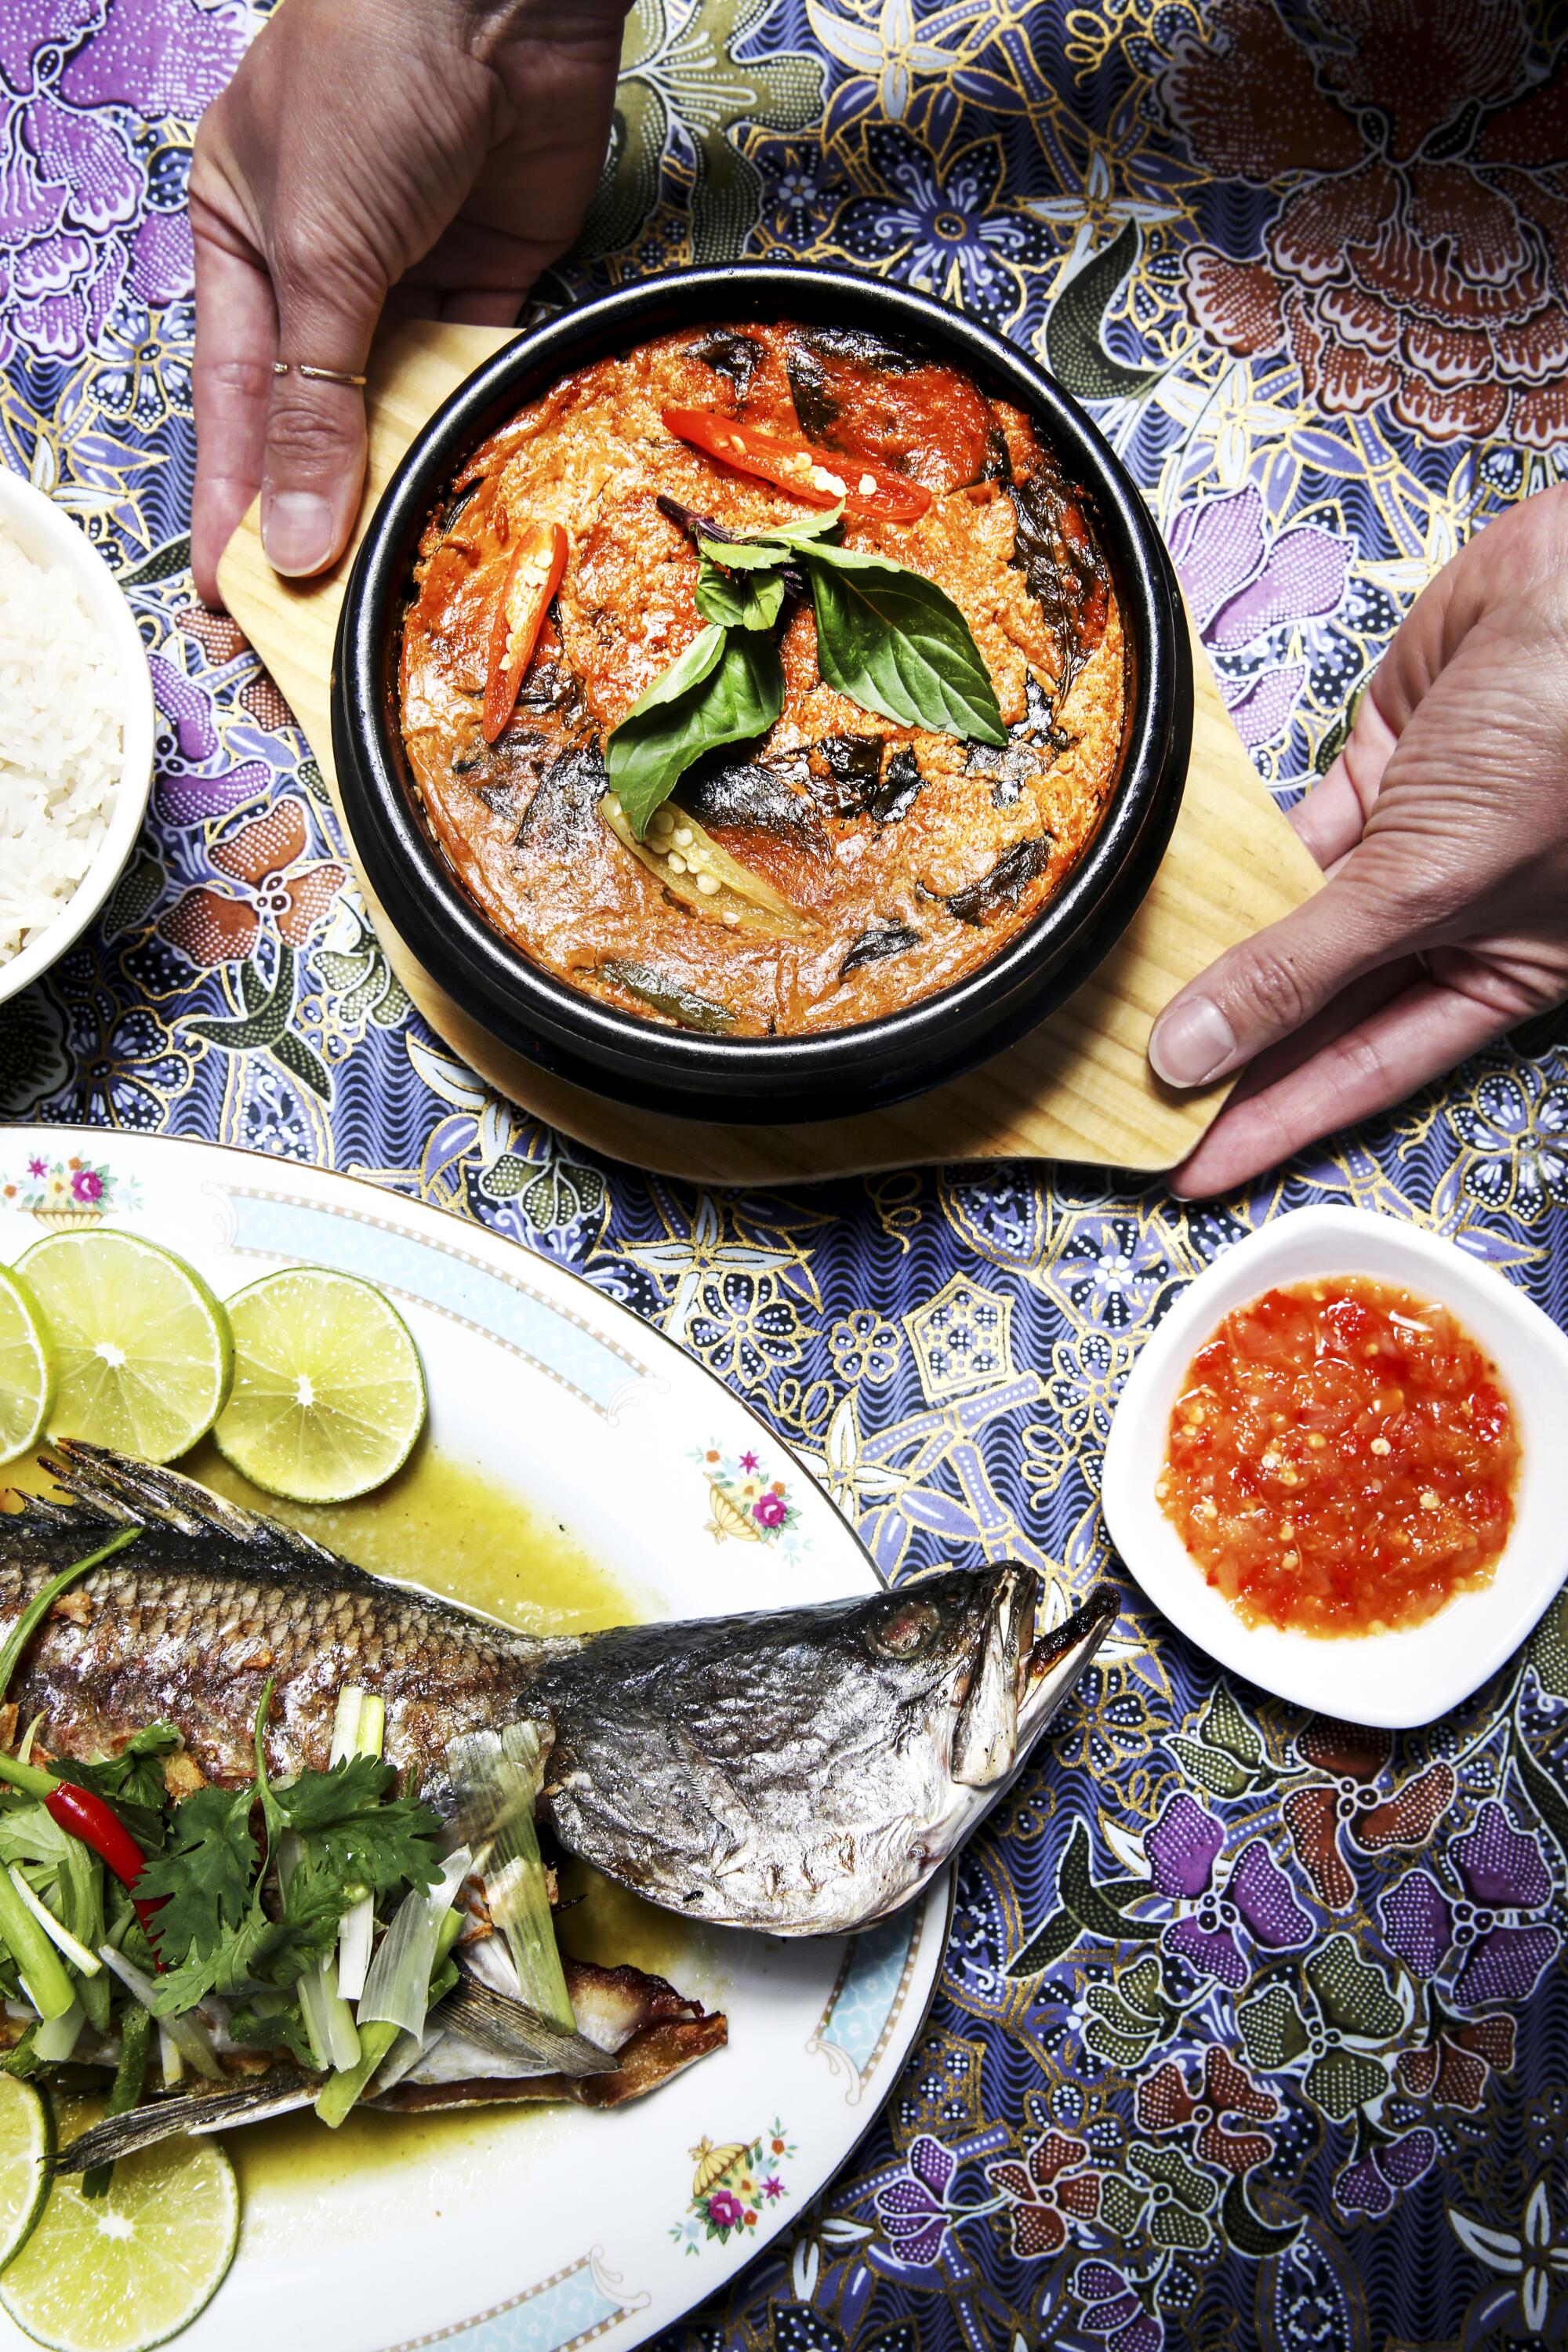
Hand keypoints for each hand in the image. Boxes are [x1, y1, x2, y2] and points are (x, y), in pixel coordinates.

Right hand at [189, 0, 627, 604]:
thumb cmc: (372, 74)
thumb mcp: (319, 251)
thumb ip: (313, 399)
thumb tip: (296, 532)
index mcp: (244, 249)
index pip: (234, 410)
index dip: (238, 512)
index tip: (238, 607)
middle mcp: (323, 270)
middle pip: (321, 424)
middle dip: (323, 524)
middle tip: (326, 630)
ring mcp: (412, 274)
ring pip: (404, 411)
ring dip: (405, 492)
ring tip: (402, 591)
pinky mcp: (496, 274)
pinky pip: (480, 377)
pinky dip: (478, 431)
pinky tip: (475, 506)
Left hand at [1151, 486, 1567, 1197]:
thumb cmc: (1565, 740)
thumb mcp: (1431, 881)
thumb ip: (1304, 968)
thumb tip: (1192, 1054)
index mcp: (1503, 976)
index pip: (1360, 1076)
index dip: (1268, 1126)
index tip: (1182, 1173)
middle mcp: (1454, 922)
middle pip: (1316, 1012)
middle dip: (1226, 1056)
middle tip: (1124, 1103)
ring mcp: (1413, 845)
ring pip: (1291, 926)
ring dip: (1212, 963)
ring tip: (1118, 1016)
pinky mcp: (1379, 769)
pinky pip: (1284, 839)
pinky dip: (1224, 868)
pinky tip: (1159, 907)